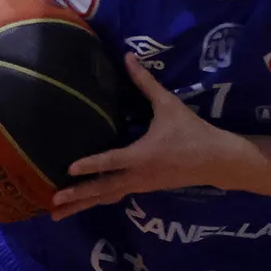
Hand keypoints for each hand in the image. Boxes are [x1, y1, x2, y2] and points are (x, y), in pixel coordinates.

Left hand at [52, 56, 241, 217]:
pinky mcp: (145, 188)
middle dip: (78, 197)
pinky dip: (98, 199)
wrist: (217, 160)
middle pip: (103, 189)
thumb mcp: (169, 105)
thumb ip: (145, 83)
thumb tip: (128, 56)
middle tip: (53, 204)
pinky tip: (85, 203)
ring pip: (108, 197)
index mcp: (142, 156)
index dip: (91, 164)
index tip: (69, 169)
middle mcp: (138, 176)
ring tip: (58, 213)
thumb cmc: (192, 131)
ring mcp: (141, 185)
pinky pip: (117, 195)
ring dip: (83, 204)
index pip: (112, 161)